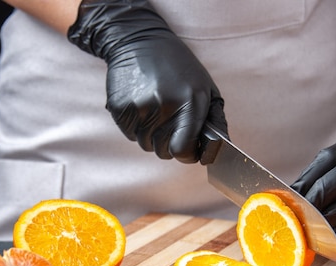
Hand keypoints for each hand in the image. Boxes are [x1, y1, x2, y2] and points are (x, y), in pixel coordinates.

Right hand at [68, 0, 226, 162]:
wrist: (138, 41)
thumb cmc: (178, 67)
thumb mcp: (206, 88)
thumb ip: (216, 122)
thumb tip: (215, 152)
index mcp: (190, 102)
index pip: (183, 150)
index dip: (186, 154)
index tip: (186, 148)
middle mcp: (164, 106)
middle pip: (163, 152)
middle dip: (168, 144)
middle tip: (169, 122)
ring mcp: (140, 107)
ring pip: (145, 144)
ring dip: (151, 135)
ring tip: (155, 109)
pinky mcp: (120, 108)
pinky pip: (129, 134)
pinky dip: (135, 126)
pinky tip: (141, 105)